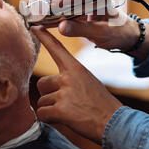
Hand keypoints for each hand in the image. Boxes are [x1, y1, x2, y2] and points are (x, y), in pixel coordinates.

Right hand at [29, 0, 148, 58]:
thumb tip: (61, 26)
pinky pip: (52, 4)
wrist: (121, 36)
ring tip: (32, 8)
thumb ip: (82, 29)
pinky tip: (35, 16)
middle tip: (37, 2)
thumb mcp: (102, 32)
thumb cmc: (116, 31)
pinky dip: (42, 9)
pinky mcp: (68, 9)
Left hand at [31, 25, 122, 143]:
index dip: (44, 37)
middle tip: (67, 102)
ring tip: (70, 112)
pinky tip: (65, 119)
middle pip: (42, 83)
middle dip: (49, 94)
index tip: (34, 26)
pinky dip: (50, 119)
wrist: (114, 122)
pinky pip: (42, 114)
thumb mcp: (88, 82)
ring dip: (51, 109)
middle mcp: (68, 77)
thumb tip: (48, 86)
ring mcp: (64, 93)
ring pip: (42, 101)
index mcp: (76, 68)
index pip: (56, 48)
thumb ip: (69, 79)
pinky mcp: (61, 110)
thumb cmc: (101, 104)